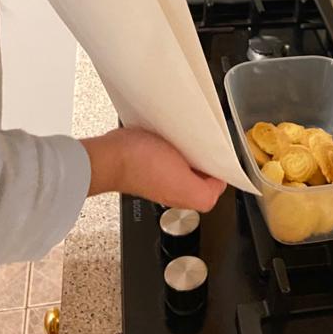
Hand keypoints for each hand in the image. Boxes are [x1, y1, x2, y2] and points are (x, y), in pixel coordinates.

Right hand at [80, 128, 226, 211]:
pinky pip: (170, 154)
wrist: (110, 155)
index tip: (222, 155)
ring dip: (190, 151)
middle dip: (206, 159)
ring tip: (192, 139)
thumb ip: (206, 192)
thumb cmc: (140, 165)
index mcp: (185, 195)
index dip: (221, 170)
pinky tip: (174, 138)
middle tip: (207, 144)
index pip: (215, 186)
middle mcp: (173, 189)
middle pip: (201, 175)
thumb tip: (219, 184)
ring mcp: (160, 175)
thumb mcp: (183, 181)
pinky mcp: (148, 162)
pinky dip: (174, 145)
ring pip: (186, 164)